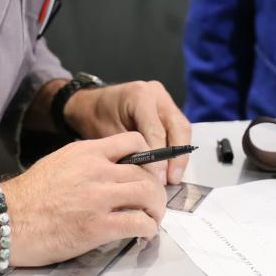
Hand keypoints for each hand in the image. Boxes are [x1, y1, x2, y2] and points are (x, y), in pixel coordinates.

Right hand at [3, 132, 167, 266]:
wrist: (5, 220)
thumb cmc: (27, 196)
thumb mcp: (59, 162)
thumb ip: (87, 162)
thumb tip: (110, 170)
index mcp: (87, 151)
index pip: (134, 141)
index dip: (149, 157)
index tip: (148, 173)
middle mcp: (97, 170)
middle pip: (147, 171)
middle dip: (156, 189)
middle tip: (153, 203)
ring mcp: (99, 198)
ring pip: (149, 195)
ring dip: (156, 209)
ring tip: (151, 219)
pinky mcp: (99, 227)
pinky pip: (139, 223)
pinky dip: (147, 229)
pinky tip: (142, 234)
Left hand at [65, 80, 191, 183]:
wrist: (93, 104)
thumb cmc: (96, 117)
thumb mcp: (108, 134)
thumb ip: (129, 151)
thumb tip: (149, 174)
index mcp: (140, 96)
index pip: (156, 130)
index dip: (159, 157)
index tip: (157, 179)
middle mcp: (157, 94)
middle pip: (178, 126)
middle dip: (176, 157)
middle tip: (171, 180)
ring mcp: (165, 100)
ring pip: (182, 129)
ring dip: (180, 155)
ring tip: (173, 178)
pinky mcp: (168, 109)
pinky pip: (178, 130)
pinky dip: (176, 150)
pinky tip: (171, 169)